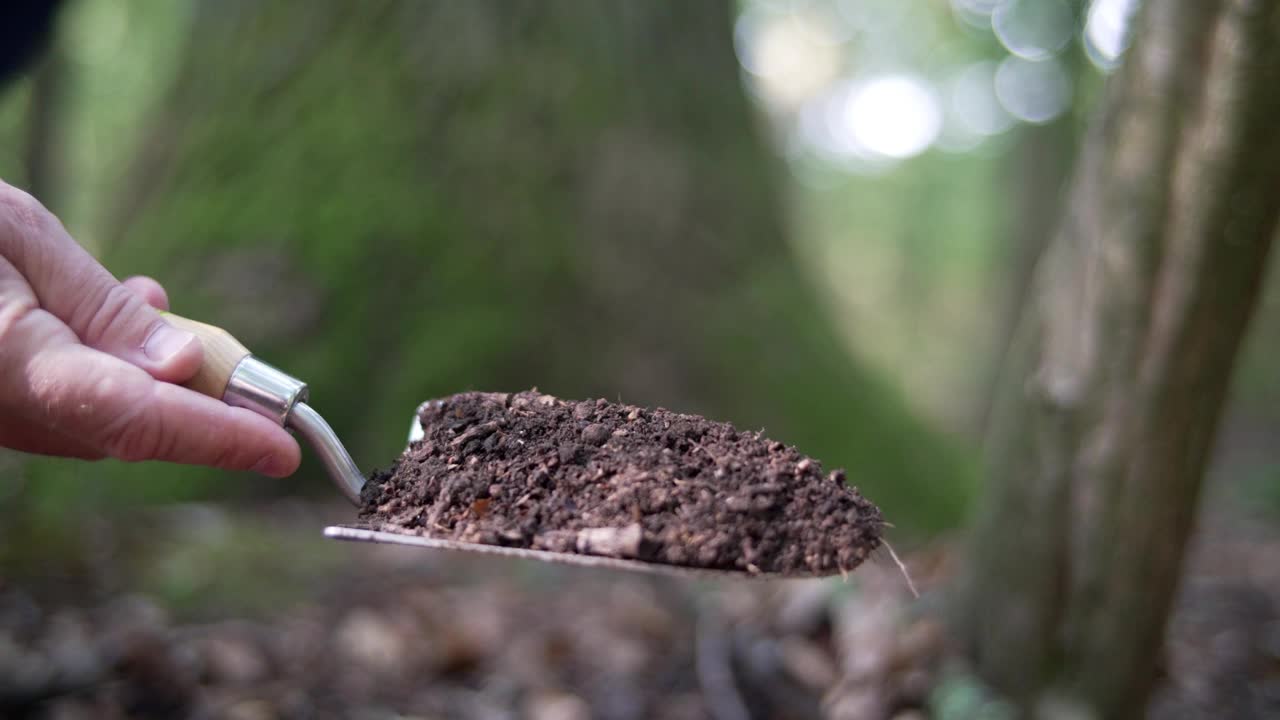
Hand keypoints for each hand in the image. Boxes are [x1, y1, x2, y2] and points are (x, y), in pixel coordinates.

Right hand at [0, 180, 299, 476]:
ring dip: (154, 377)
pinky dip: (113, 372)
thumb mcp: (19, 239)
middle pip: (127, 425)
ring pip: (104, 418)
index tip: (284, 452)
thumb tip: (184, 368)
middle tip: (250, 376)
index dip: (216, 437)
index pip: (134, 417)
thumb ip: (102, 311)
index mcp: (9, 368)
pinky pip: (70, 405)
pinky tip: (120, 313)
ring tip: (152, 301)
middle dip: (196, 399)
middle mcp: (2, 411)